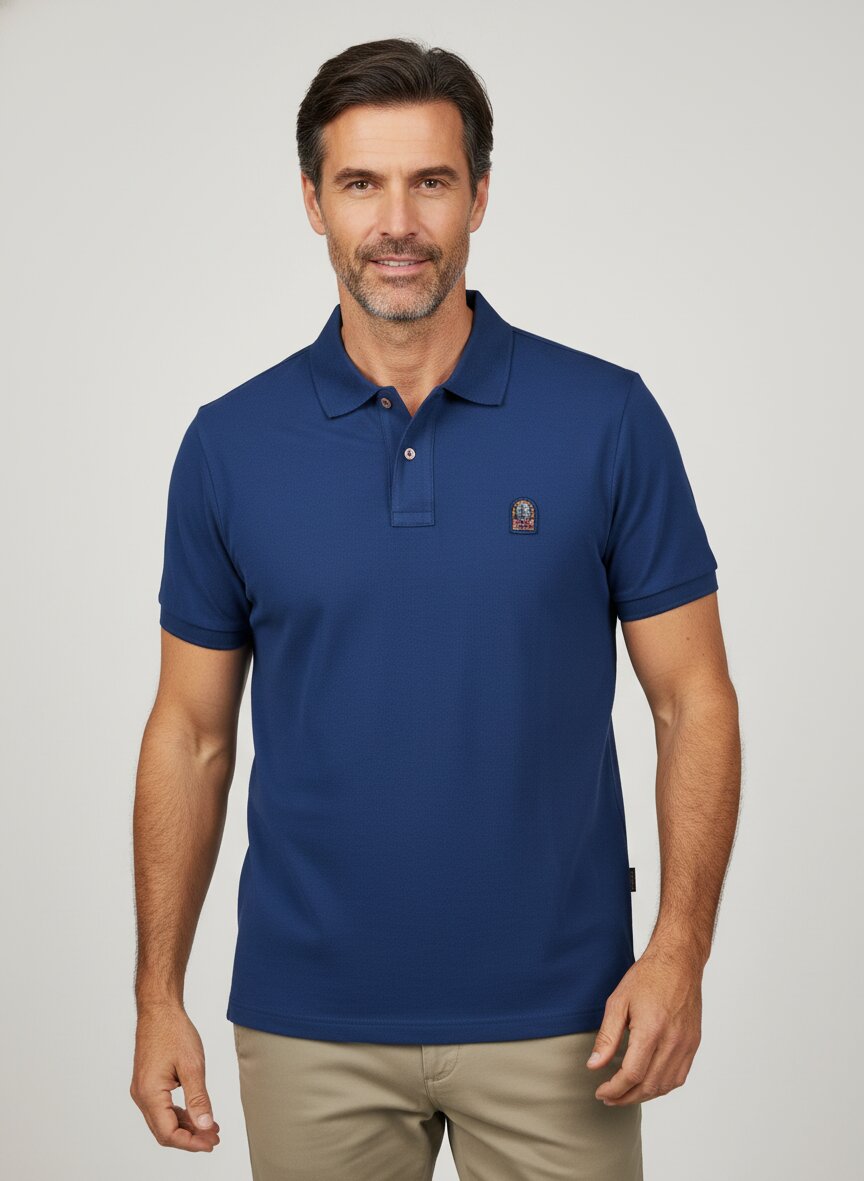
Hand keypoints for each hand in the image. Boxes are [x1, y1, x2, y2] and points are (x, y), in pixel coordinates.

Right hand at [130, 1003, 221, 1151]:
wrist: (159, 1009)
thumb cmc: (173, 1031)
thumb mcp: (193, 1066)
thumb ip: (198, 1099)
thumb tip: (205, 1126)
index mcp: (150, 1093)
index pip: (169, 1133)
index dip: (191, 1142)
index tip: (211, 1143)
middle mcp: (141, 1095)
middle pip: (164, 1131)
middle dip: (190, 1138)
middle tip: (214, 1138)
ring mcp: (143, 1089)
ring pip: (163, 1120)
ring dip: (186, 1126)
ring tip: (210, 1128)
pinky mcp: (147, 1083)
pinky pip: (162, 1107)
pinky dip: (179, 1114)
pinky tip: (196, 1113)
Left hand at [585, 939, 703, 1105]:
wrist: (679, 962)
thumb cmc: (647, 977)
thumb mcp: (618, 1002)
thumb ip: (607, 1037)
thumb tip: (594, 1066)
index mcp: (651, 1030)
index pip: (632, 1074)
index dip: (614, 1089)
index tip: (601, 1092)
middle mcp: (672, 1041)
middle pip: (649, 1085)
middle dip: (626, 1097)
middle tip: (609, 1098)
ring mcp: (686, 1044)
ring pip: (665, 1086)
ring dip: (644, 1095)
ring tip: (625, 1094)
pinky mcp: (693, 1044)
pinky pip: (679, 1076)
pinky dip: (662, 1087)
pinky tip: (647, 1083)